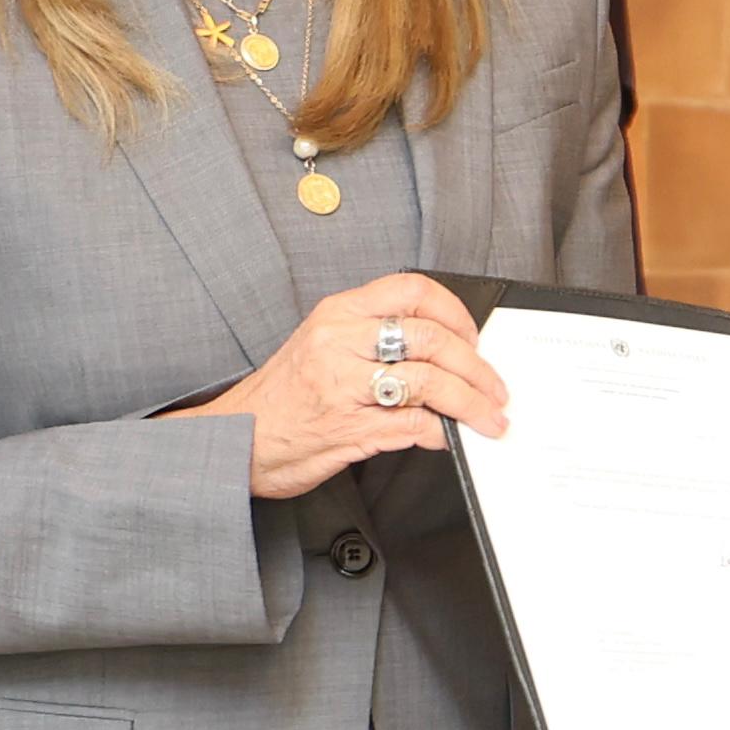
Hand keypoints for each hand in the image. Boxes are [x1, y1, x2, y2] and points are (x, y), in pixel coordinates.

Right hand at [174, 275, 506, 499]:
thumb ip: (371, 339)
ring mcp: (343, 385)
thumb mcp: (320, 346)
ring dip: (470, 403)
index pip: (411, 290)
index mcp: (337, 313)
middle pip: (431, 337)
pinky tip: (450, 438)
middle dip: (476, 366)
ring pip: (429, 381)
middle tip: (495, 387)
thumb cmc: (281, 398)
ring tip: (488, 418)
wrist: (234, 440)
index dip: (455, 312)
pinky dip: (441, 433)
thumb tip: (438, 349)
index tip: (475, 337)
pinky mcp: (347, 428)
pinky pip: (412, 425)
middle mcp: (340, 342)